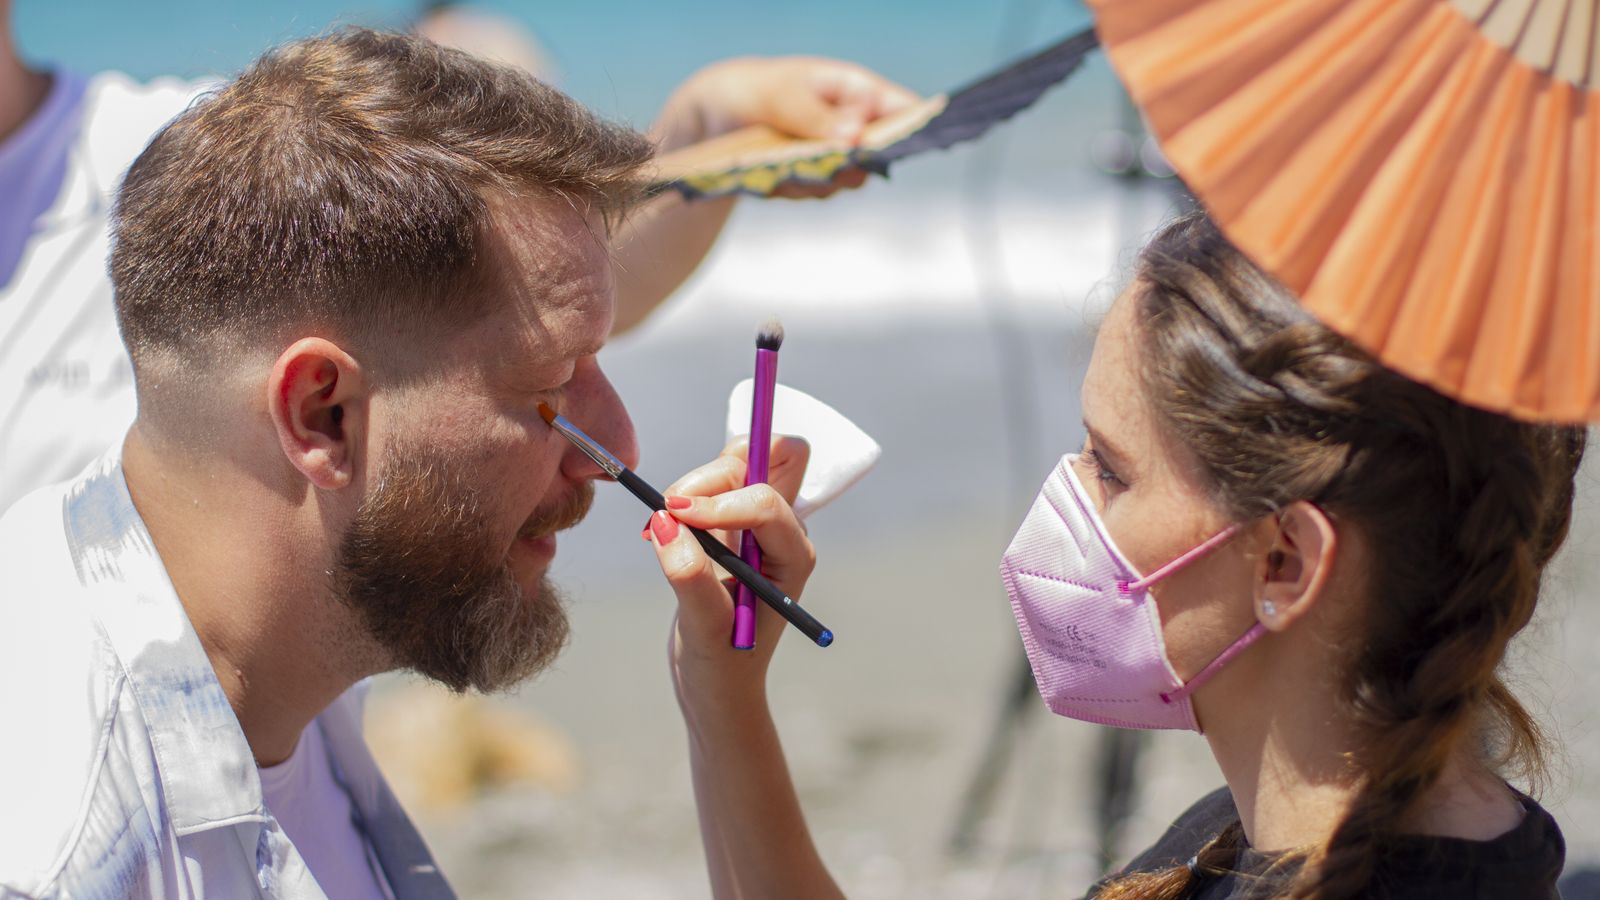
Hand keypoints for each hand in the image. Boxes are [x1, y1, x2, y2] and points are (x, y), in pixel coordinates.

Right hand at [647, 436, 813, 724]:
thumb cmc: (722, 663)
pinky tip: (660, 530)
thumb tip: (665, 522)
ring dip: (696, 482)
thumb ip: (689, 578)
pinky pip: (714, 481)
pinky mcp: (731, 521)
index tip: (675, 514)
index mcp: (793, 555)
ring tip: (660, 524)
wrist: (719, 681)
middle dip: (720, 469)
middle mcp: (783, 530)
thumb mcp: (705, 629)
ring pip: (740, 462)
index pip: (767, 502)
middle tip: (674, 505)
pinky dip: (686, 492)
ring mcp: (758, 521)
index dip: (721, 501)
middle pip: (770, 458)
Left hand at [654, 56, 919, 197]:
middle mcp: (855, 126)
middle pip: (879, 155)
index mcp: (856, 91)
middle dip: (854, 163)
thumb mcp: (778, 96)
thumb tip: (854, 135)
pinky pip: (816, 193)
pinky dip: (794, 187)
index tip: (904, 146)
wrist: (720, 116)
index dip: (915, 128)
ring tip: (783, 165)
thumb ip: (814, 116)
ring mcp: (838, 156)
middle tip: (827, 164)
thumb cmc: (755, 91)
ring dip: (817, 179)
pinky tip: (770, 176)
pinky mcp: (816, 180)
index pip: (903, 109)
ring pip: (846, 180)